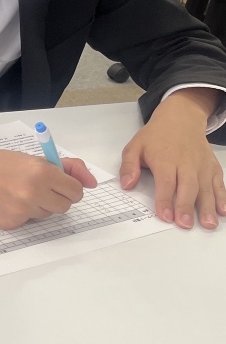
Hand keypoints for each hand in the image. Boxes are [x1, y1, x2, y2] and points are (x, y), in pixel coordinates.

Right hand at [0, 145, 98, 229]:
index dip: (69, 188)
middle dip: (57, 198)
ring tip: (19, 194)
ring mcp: (22, 210)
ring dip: (39, 207)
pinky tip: (7, 202)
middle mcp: (34, 192)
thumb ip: (67, 167)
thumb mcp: (33, 158)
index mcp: (42, 172)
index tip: (60, 186)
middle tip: (40, 190)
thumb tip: (92, 182)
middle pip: (65, 206)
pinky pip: (29, 222)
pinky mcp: (11, 223)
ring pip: (47, 215)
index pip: (76, 191)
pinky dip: (22, 214)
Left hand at [120, 87, 225, 229]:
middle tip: (185, 224)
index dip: (165, 200)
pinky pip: (218, 183)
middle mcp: (186, 163)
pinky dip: (222, 197)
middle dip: (187, 207)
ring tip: (208, 224)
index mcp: (166, 159)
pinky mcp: (212, 167)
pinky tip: (223, 211)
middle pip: (188, 187)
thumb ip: (128, 166)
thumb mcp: (135, 146)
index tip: (165, 216)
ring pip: (205, 188)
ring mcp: (201, 166)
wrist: (181, 119)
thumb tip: (126, 185)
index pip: (166, 183)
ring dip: (208, 207)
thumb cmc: (156, 136)